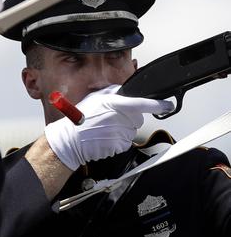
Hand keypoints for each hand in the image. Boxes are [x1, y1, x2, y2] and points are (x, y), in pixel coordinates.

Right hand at [44, 85, 174, 169]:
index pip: (142, 103)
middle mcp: (120, 118)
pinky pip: (125, 142)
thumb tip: (123, 91)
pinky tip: (105, 137)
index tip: (167, 105)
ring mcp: (120, 133)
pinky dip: (117, 141)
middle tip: (111, 119)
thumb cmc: (79, 119)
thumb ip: (112, 92)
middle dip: (129, 118)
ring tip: (104, 129)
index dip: (158, 104)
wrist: (70, 140)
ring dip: (122, 130)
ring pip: (131, 131)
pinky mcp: (119, 146)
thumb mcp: (94, 98)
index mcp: (115, 104)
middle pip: (137, 119)